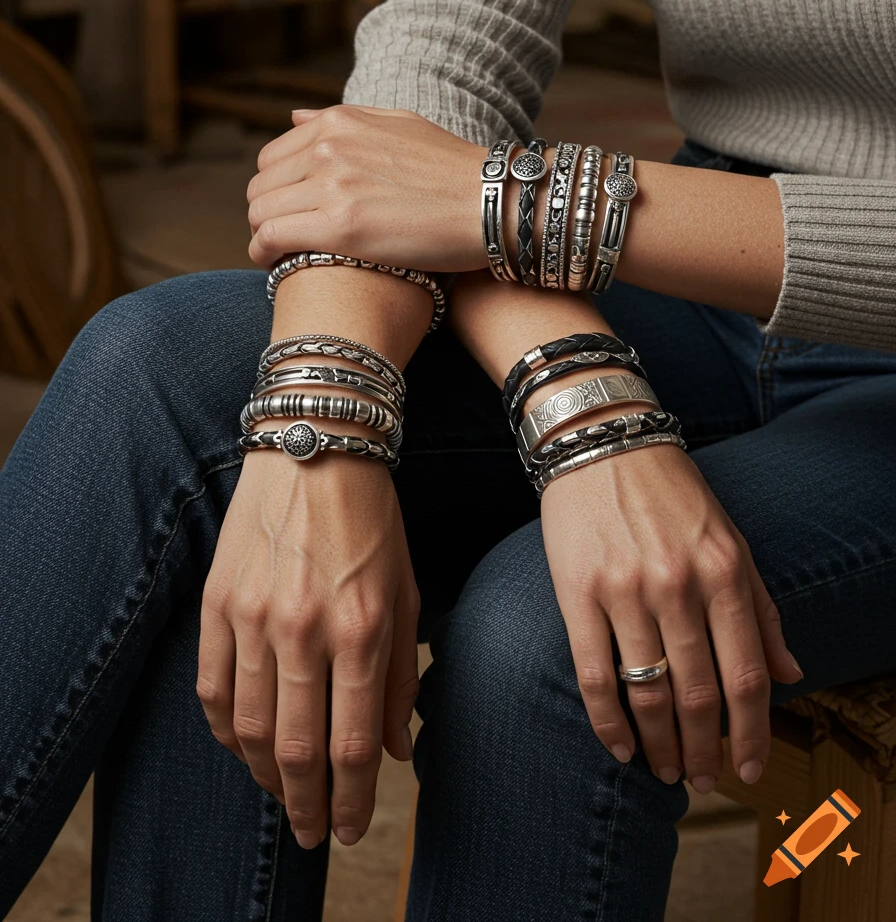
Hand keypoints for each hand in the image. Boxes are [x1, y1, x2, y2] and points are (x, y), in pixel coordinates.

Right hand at [197, 450, 419, 848]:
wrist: (313, 448)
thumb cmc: (371, 519)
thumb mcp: (405, 590)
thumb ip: (399, 674)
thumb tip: (396, 749)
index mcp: (358, 628)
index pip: (352, 744)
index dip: (353, 800)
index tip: (351, 830)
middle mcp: (302, 630)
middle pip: (295, 750)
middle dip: (307, 806)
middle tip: (315, 834)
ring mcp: (251, 617)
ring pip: (249, 728)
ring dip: (265, 776)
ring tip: (283, 794)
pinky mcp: (217, 602)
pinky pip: (213, 688)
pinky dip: (226, 730)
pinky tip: (243, 746)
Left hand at [246, 105, 487, 272]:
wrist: (491, 202)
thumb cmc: (453, 171)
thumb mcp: (399, 125)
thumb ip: (344, 121)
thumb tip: (294, 116)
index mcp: (338, 122)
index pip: (273, 157)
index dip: (276, 190)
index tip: (289, 212)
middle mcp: (328, 148)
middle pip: (261, 186)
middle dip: (268, 213)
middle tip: (287, 239)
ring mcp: (331, 185)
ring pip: (260, 212)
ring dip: (265, 236)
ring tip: (284, 255)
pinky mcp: (339, 227)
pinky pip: (271, 238)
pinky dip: (263, 253)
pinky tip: (276, 266)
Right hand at [540, 443, 801, 789]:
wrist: (601, 441)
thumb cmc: (670, 492)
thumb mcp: (731, 539)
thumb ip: (761, 608)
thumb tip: (790, 674)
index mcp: (725, 571)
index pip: (748, 676)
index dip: (752, 734)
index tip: (749, 770)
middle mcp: (679, 584)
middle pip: (700, 694)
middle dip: (705, 750)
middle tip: (701, 780)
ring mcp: (626, 590)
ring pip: (650, 693)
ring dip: (661, 744)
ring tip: (664, 770)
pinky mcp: (577, 592)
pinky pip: (595, 675)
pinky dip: (608, 722)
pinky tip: (620, 746)